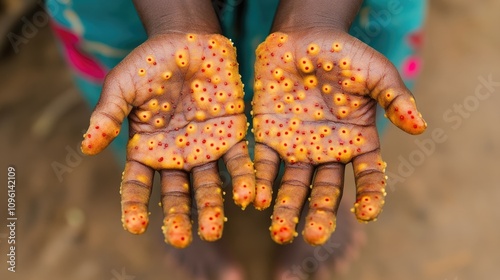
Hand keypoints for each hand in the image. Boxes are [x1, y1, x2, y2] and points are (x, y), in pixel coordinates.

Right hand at [81, 33, 254, 247]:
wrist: (188, 41)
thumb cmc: (150, 63)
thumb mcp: (122, 86)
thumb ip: (107, 116)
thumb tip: (86, 147)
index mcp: (146, 149)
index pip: (138, 184)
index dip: (135, 205)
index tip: (135, 226)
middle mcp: (176, 156)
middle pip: (176, 193)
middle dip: (177, 217)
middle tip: (179, 239)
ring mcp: (205, 149)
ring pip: (209, 185)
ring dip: (212, 208)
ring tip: (213, 229)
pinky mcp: (232, 136)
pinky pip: (239, 162)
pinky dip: (244, 179)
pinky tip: (248, 197)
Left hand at [252, 31, 425, 244]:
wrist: (302, 37)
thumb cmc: (344, 53)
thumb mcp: (376, 71)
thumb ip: (396, 98)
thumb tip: (419, 126)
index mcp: (358, 141)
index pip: (368, 177)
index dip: (370, 196)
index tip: (366, 213)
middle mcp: (328, 152)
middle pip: (326, 190)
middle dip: (320, 214)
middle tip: (313, 237)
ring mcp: (298, 148)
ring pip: (294, 185)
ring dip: (286, 209)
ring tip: (280, 232)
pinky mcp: (270, 138)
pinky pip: (265, 164)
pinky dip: (261, 183)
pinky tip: (256, 200)